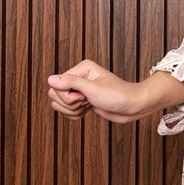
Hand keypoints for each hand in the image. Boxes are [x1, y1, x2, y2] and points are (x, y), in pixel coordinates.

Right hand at [48, 61, 183, 123]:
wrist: (133, 107)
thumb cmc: (118, 95)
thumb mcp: (93, 89)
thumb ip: (70, 83)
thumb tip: (50, 79)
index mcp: (81, 69)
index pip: (56, 85)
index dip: (67, 96)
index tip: (84, 97)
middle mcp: (79, 78)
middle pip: (55, 95)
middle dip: (69, 104)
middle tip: (87, 101)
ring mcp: (80, 90)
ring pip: (59, 104)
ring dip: (72, 110)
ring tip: (88, 106)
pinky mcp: (82, 101)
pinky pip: (66, 110)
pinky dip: (75, 115)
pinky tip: (88, 110)